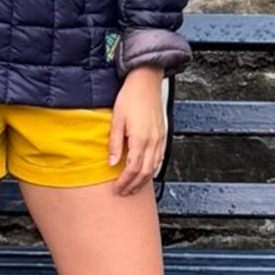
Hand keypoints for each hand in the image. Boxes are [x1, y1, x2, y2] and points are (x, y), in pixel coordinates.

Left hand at [107, 67, 166, 196]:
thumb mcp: (116, 120)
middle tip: (123, 192)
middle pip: (145, 173)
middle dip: (133, 185)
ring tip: (133, 187)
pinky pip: (160, 158)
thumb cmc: (130, 97)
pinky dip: (153, 170)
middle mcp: (153, 142)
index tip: (116, 189)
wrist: (146, 82)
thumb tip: (111, 163)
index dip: (124, 182)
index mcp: (140, 139)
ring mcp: (160, 139)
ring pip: (154, 168)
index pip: (132, 169)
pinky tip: (147, 173)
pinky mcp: (162, 134)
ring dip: (143, 180)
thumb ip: (114, 143)